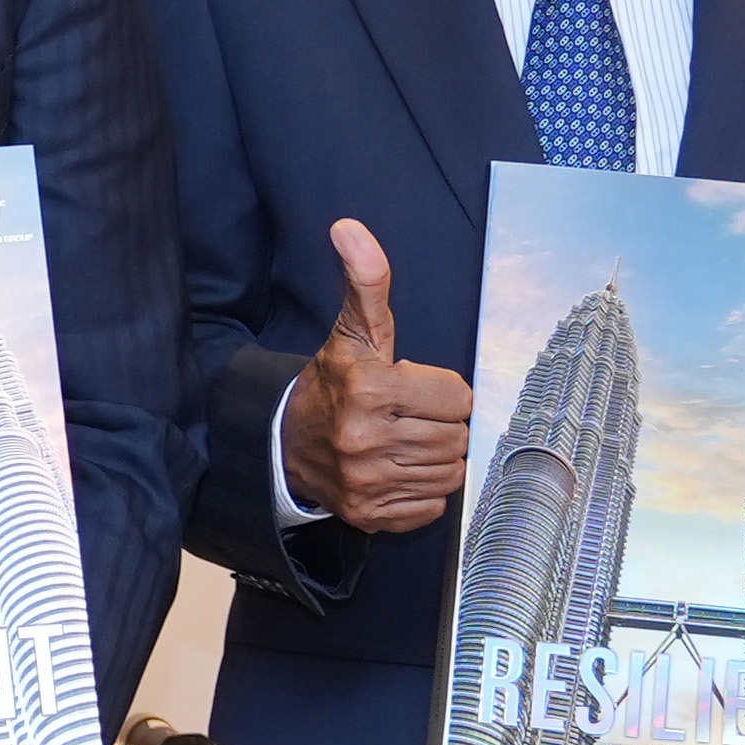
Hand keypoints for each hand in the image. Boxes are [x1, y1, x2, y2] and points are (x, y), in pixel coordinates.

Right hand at [280, 219, 474, 534]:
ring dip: (436, 457)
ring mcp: (368, 483)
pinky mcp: (370, 515)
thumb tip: (350, 228)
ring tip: (407, 441)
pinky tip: (399, 471)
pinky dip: (423, 491)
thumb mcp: (353, 331)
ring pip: (449, 472)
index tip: (416, 387)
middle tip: (413, 416)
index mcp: (370, 389)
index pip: (457, 397)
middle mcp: (367, 439)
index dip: (443, 390)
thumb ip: (366, 281)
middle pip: (457, 437)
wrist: (287, 444)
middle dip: (442, 424)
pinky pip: (432, 508)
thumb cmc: (334, 383)